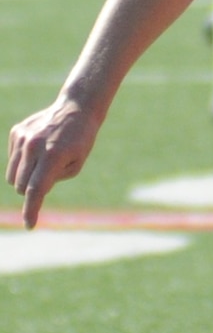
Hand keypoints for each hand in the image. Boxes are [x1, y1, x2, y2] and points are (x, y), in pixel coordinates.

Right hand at [7, 97, 103, 227]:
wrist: (76, 108)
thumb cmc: (80, 140)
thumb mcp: (75, 165)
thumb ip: (53, 181)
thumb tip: (32, 191)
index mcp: (53, 156)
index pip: (36, 190)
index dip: (32, 210)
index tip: (30, 225)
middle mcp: (34, 146)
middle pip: (20, 186)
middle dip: (30, 190)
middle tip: (46, 177)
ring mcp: (23, 138)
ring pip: (11, 176)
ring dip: (23, 178)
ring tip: (41, 164)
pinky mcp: (16, 132)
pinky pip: (12, 159)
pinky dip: (21, 162)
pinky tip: (36, 150)